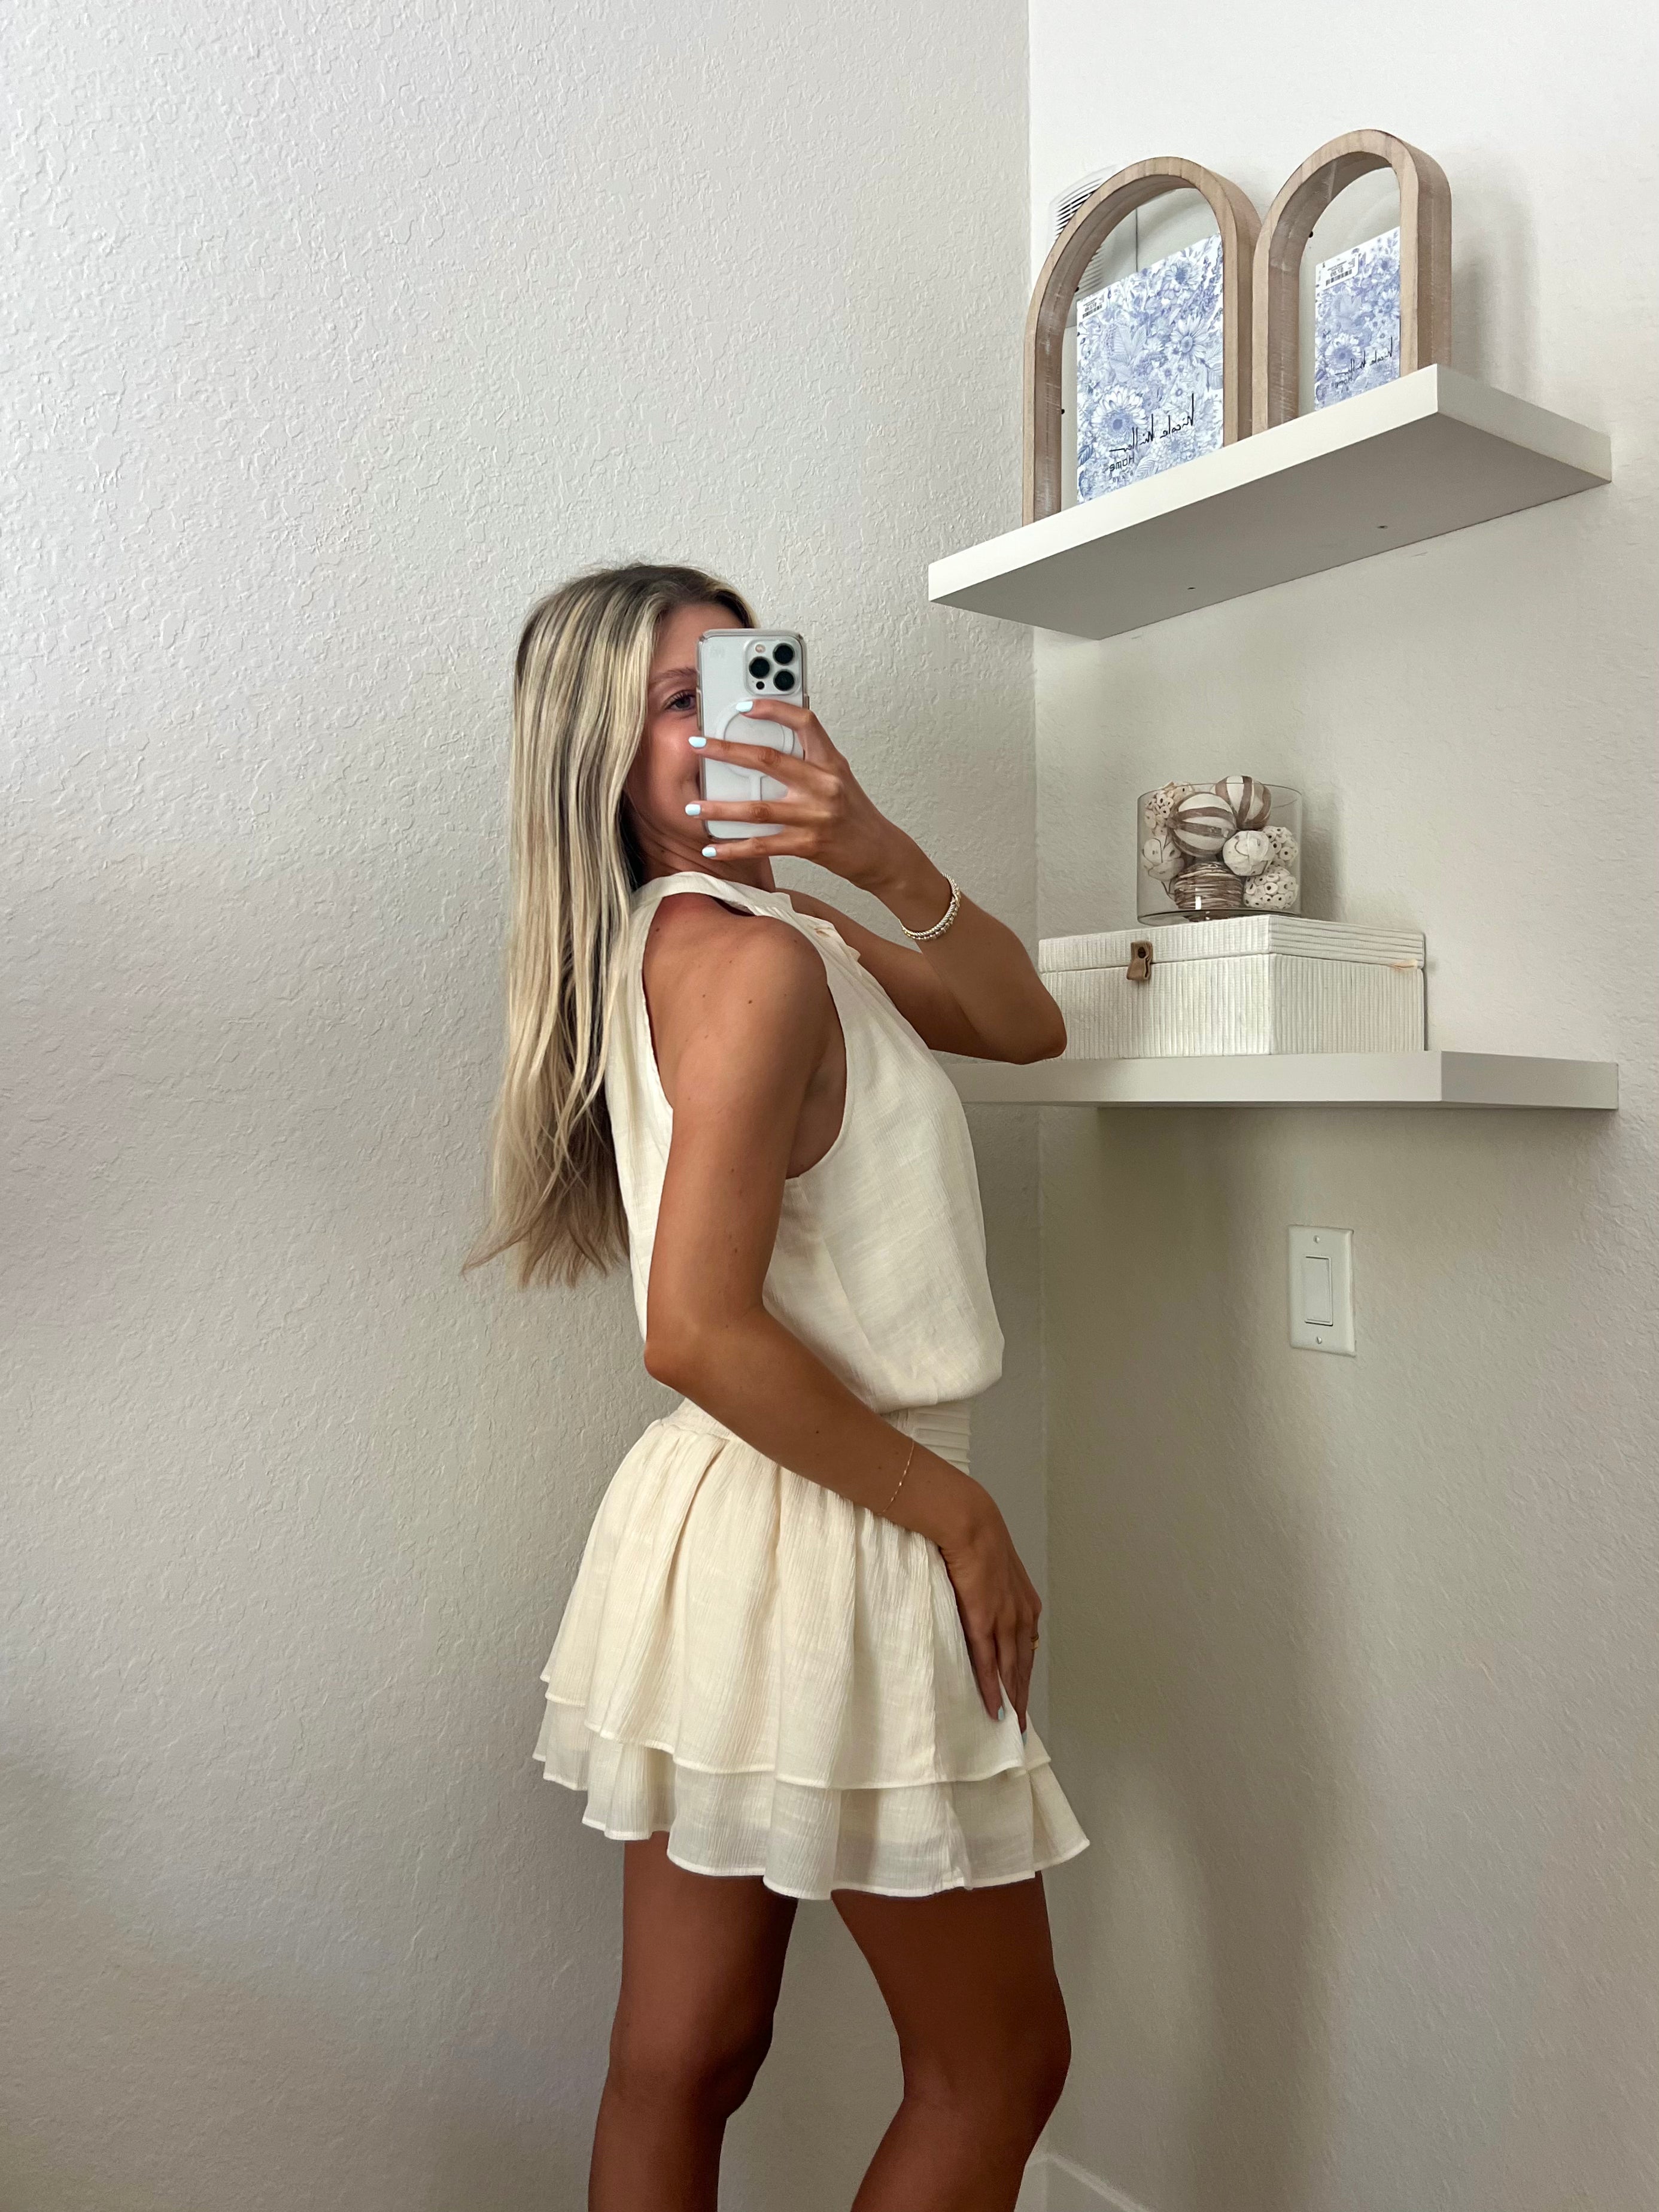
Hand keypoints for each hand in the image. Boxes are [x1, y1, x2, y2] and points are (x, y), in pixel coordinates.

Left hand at [690, 698, 912, 892]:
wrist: (879, 852)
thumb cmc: (854, 813)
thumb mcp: (838, 777)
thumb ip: (808, 760)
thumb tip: (766, 746)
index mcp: (830, 762)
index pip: (804, 722)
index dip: (773, 709)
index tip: (743, 705)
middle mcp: (824, 785)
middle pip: (769, 760)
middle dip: (727, 751)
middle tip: (697, 744)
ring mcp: (815, 816)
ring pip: (758, 809)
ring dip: (721, 808)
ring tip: (693, 807)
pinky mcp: (808, 845)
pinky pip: (763, 846)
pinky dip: (735, 848)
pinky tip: (714, 849)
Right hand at [934, 1481, 1041, 1729]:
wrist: (969, 1524)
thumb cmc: (974, 1540)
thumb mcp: (991, 1571)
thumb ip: (991, 1592)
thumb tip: (981, 1604)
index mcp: (1026, 1603)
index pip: (1027, 1647)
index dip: (1025, 1673)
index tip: (1024, 1695)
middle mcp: (1022, 1616)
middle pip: (1024, 1665)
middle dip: (1023, 1694)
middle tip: (1020, 1724)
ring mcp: (1005, 1621)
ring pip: (1011, 1670)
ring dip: (1013, 1699)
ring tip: (1010, 1724)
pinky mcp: (984, 1624)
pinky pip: (989, 1664)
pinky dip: (993, 1689)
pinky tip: (995, 1707)